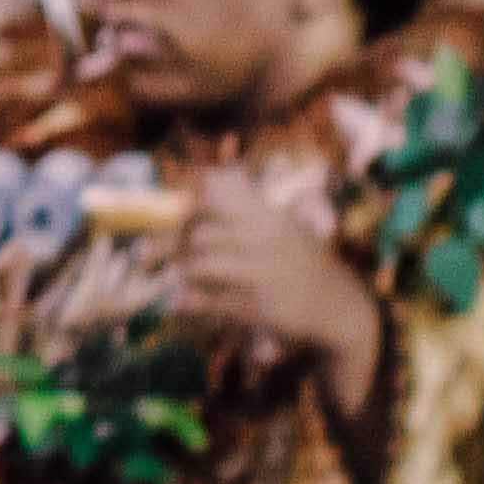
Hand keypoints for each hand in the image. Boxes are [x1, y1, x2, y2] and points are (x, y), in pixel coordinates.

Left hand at [172, 171, 384, 422]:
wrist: (340, 306)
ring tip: (164, 275)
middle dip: (168, 243)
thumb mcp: (280, 224)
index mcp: (267, 215)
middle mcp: (264, 240)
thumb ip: (245, 202)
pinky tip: (175, 303)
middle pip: (199, 233)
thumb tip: (204, 176)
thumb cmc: (300, 261)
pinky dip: (189, 302)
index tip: (158, 214)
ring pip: (201, 266)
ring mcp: (263, 274)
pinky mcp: (261, 307)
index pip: (215, 193)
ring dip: (177, 271)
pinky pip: (213, 301)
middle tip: (143, 253)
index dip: (182, 202)